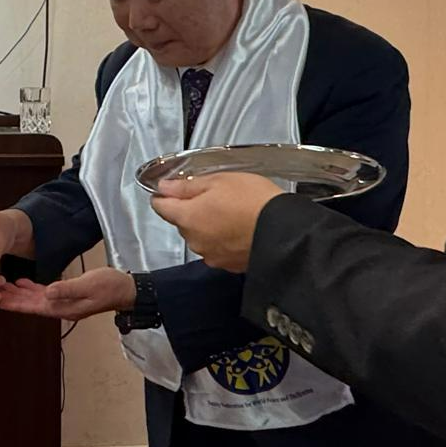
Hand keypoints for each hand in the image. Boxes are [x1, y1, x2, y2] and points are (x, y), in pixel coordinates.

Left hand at [0, 266, 134, 322]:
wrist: (126, 289)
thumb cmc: (109, 286)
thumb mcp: (88, 286)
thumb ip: (67, 290)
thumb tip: (47, 293)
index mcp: (64, 308)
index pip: (35, 308)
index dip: (17, 304)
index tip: (0, 301)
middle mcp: (61, 308)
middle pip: (32, 305)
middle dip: (13, 299)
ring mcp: (64, 303)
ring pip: (36, 300)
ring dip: (20, 294)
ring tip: (3, 286)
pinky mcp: (68, 295)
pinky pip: (45, 294)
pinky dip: (33, 289)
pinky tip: (23, 282)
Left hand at [151, 173, 284, 271]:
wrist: (285, 231)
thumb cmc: (253, 201)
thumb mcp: (219, 181)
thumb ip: (187, 186)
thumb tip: (164, 188)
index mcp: (187, 217)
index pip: (160, 207)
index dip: (164, 195)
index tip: (173, 188)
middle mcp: (194, 241)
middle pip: (182, 222)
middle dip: (192, 209)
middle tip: (215, 195)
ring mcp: (211, 255)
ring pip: (200, 236)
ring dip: (209, 225)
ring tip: (232, 212)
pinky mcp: (228, 265)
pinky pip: (217, 249)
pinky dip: (223, 239)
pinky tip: (239, 229)